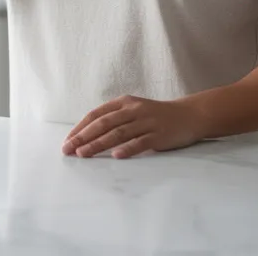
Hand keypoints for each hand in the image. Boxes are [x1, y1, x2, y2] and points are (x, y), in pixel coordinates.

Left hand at [62, 95, 206, 158]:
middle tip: (69, 149)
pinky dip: (127, 149)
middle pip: (104, 123)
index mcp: (124, 102)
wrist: (189, 115)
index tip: (68, 140)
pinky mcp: (159, 135)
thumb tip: (86, 135)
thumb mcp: (133, 110)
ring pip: (118, 133)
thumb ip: (114, 119)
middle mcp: (133, 110)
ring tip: (83, 154)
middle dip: (84, 137)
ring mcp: (146, 122)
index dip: (81, 127)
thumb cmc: (155, 115)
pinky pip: (140, 142)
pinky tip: (116, 156)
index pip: (97, 114)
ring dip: (98, 144)